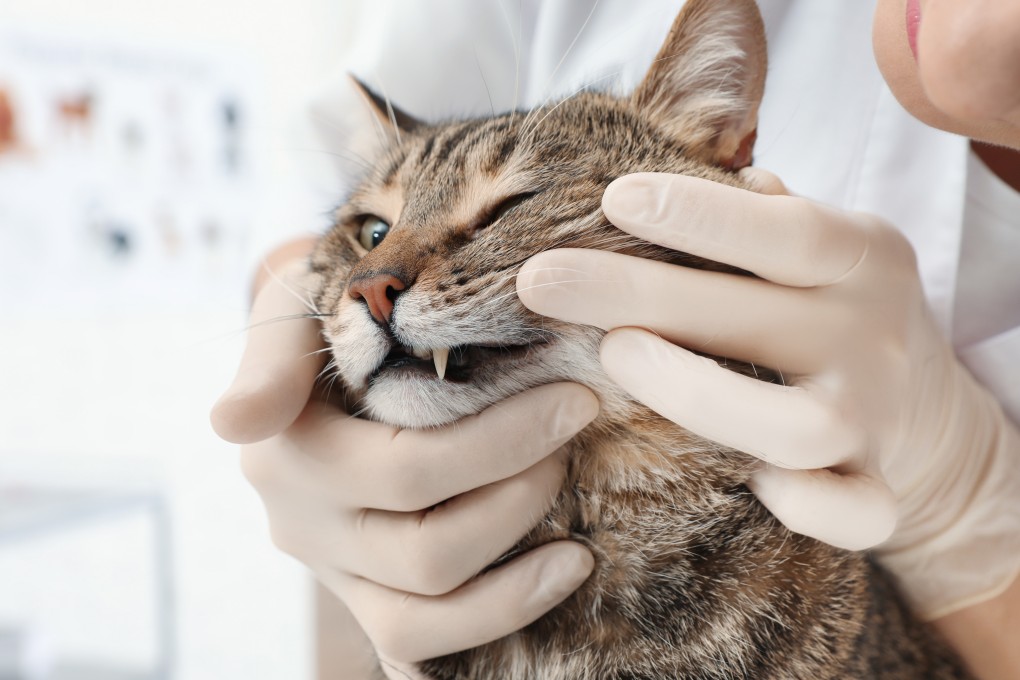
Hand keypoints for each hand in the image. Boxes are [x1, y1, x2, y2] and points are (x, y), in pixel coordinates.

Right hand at [212, 262, 597, 677]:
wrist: (319, 342)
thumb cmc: (327, 308)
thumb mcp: (295, 303)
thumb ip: (272, 357)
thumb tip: (233, 424)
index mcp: (289, 450)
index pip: (409, 471)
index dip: (503, 444)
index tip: (576, 398)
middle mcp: (302, 520)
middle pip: (428, 548)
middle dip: (523, 494)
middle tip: (575, 432)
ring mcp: (330, 565)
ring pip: (422, 612)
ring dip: (515, 582)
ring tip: (573, 528)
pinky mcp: (359, 592)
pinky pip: (415, 642)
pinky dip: (492, 619)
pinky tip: (556, 576)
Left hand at [516, 171, 1019, 620]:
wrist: (929, 415)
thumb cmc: (834, 311)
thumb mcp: (822, 245)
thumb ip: (756, 215)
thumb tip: (651, 187)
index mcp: (863, 256)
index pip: (785, 230)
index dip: (698, 215)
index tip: (611, 199)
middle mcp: (872, 335)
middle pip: (755, 317)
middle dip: (635, 294)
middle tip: (539, 281)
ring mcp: (874, 420)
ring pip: (793, 428)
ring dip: (694, 393)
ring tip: (612, 357)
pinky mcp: (878, 491)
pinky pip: (849, 514)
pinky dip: (801, 505)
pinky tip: (749, 482)